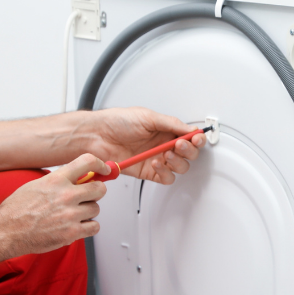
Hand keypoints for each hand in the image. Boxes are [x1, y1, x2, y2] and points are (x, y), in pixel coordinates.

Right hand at [0, 154, 108, 255]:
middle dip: (96, 192)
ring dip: (88, 212)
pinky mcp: (72, 233)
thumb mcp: (36, 185)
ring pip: (96, 209)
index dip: (100, 164)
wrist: (6, 231)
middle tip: (88, 196)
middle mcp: (66, 195)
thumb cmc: (16, 210)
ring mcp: (70, 215)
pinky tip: (76, 226)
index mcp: (56, 180)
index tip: (105, 169)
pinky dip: (88, 227)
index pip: (87, 162)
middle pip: (99, 188)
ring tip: (72, 215)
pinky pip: (94, 227)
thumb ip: (58, 181)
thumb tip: (77, 178)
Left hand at [85, 107, 205, 184]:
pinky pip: (165, 178)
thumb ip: (171, 123)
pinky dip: (165, 173)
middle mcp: (162, 145)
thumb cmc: (117, 122)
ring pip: (179, 167)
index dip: (196, 139)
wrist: (97, 135)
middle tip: (179, 145)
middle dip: (188, 151)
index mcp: (165, 129)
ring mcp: (156, 159)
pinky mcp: (147, 172)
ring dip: (177, 162)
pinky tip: (156, 163)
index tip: (196, 138)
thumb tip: (190, 128)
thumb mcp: (147, 116)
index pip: (189, 136)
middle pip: (188, 154)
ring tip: (165, 154)